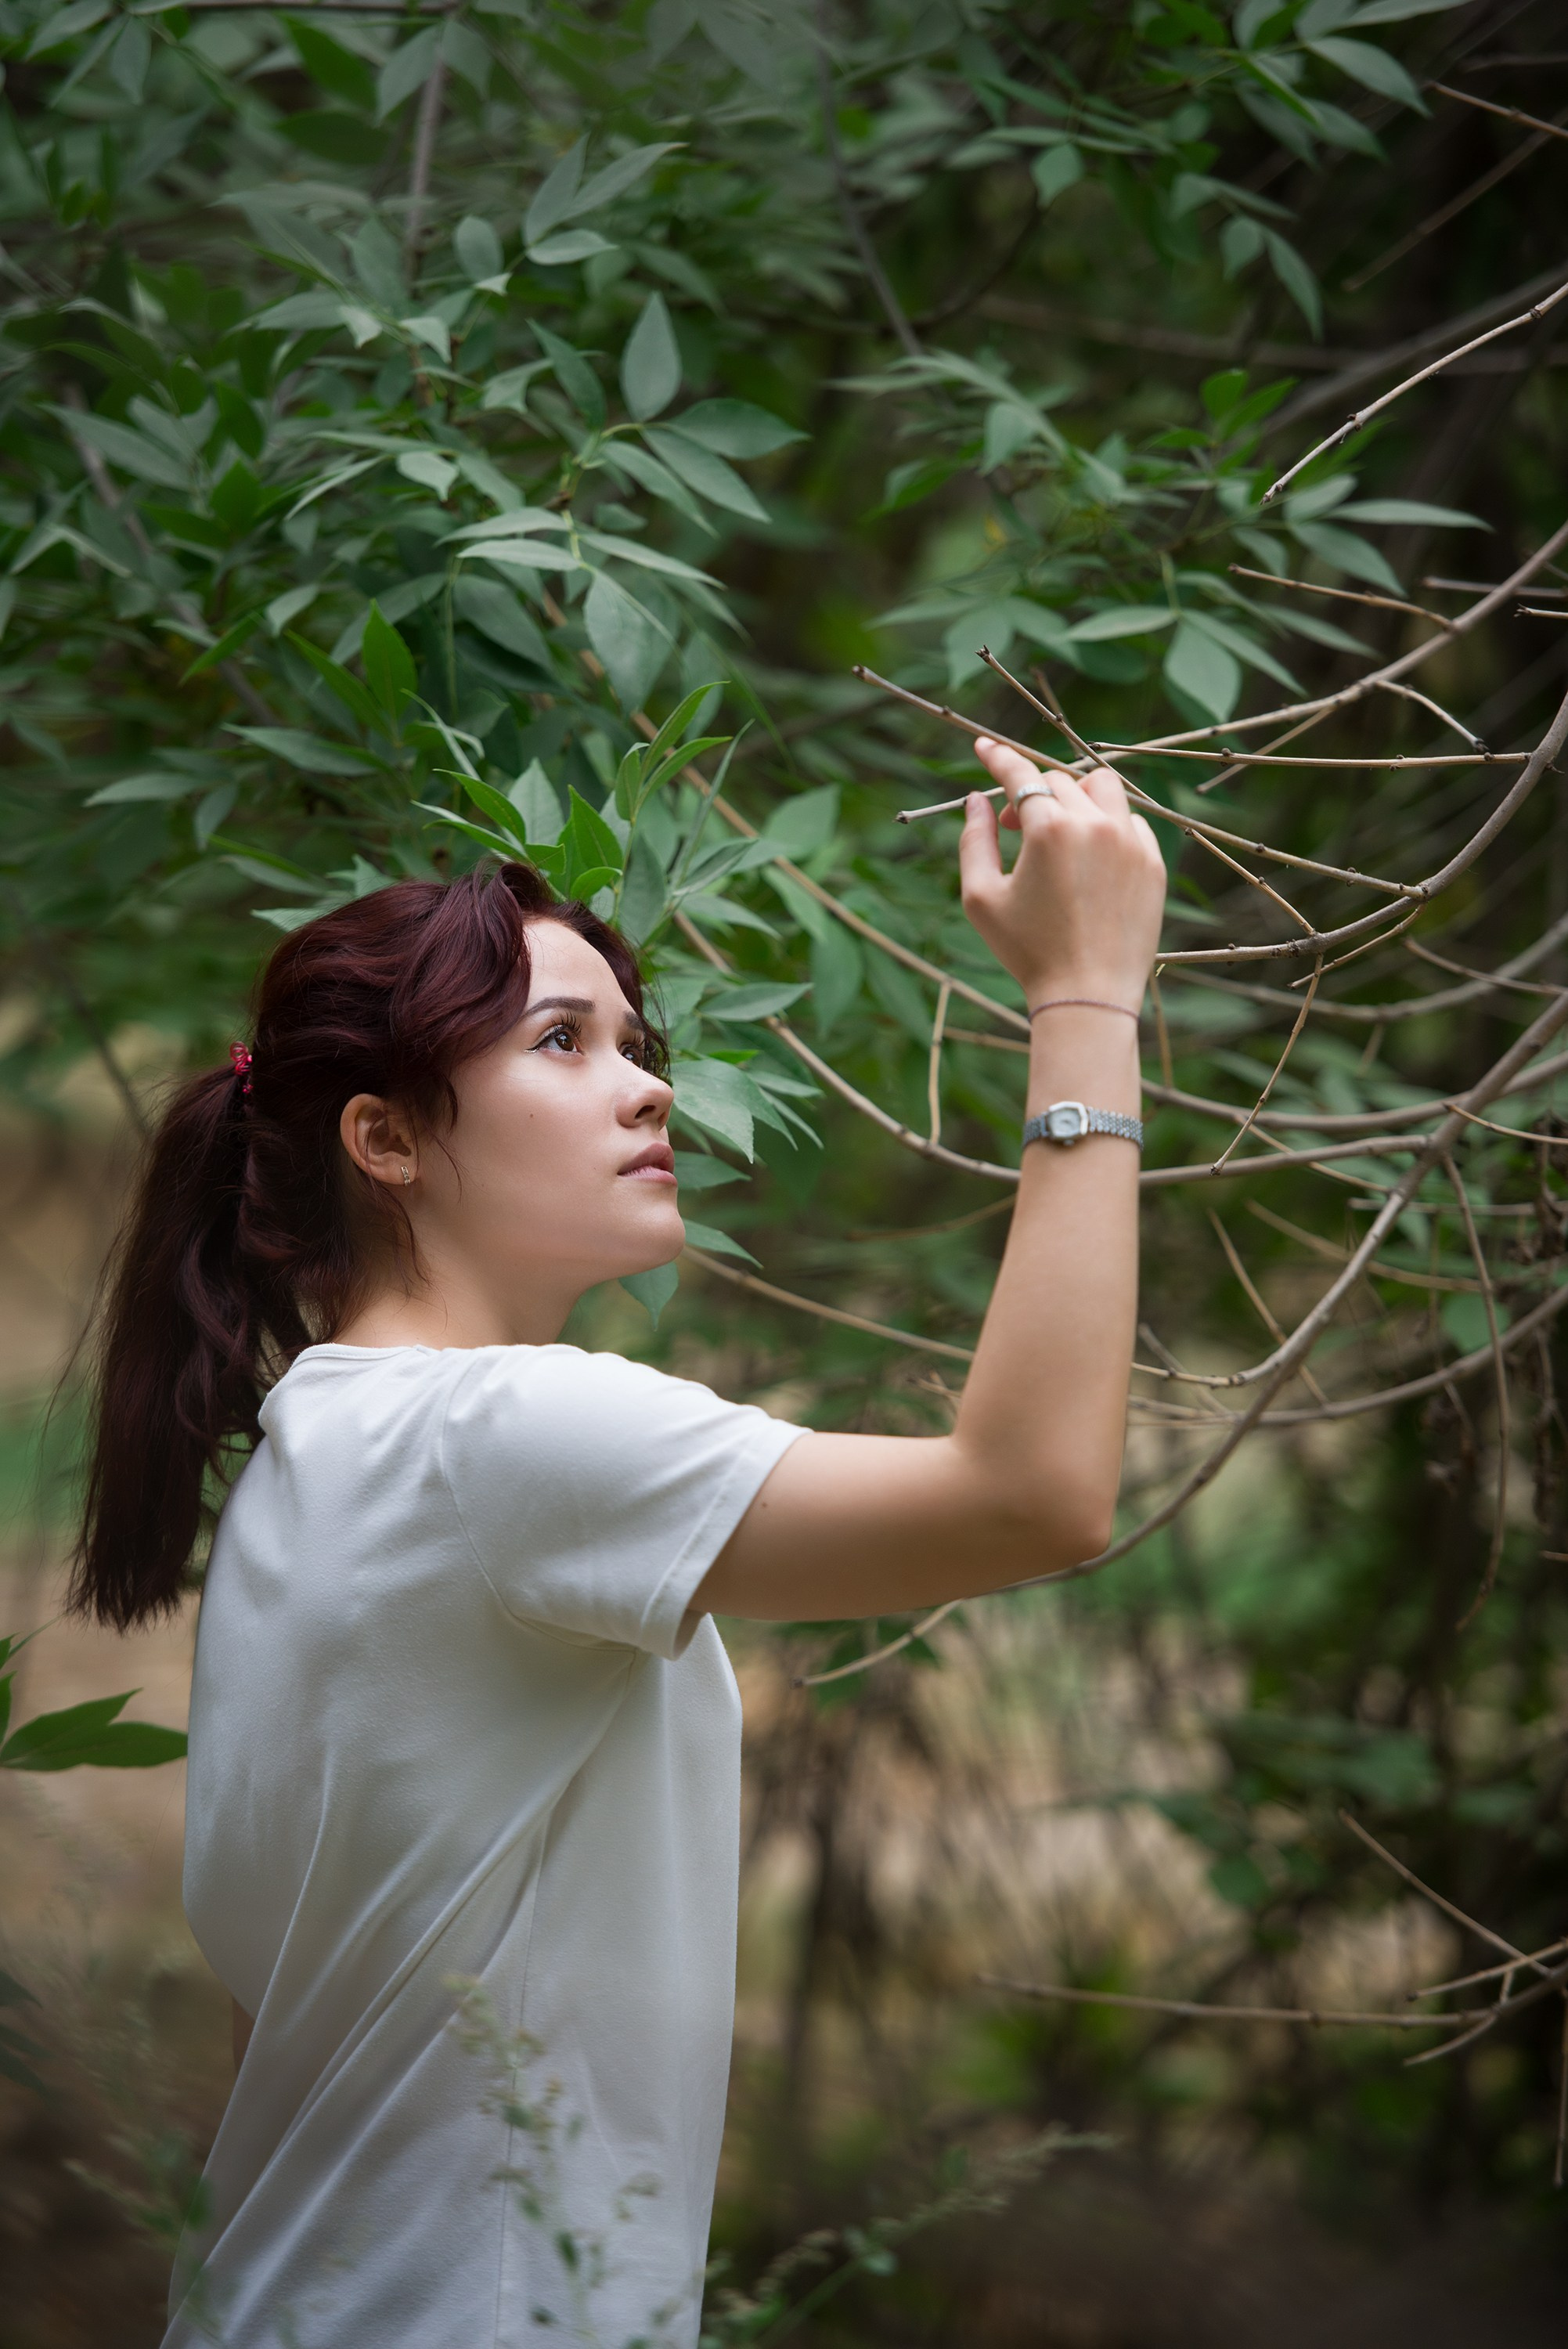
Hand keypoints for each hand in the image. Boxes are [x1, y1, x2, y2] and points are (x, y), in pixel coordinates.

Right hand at [957, 737, 1166, 1007]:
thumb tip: (976, 798)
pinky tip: (1089, 855)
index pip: (1020, 773)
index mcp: (1049, 829)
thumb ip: (974, 839)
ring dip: (1076, 796)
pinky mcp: (1153, 863)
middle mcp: (1095, 824)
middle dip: (1031, 795)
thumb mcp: (982, 896)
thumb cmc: (1028, 951)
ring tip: (1057, 829)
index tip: (984, 746)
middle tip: (1013, 829)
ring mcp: (1130, 841)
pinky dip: (1107, 825)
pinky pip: (1131, 822)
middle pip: (1059, 781)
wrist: (1087, 995)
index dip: (998, 756)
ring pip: (1102, 788)